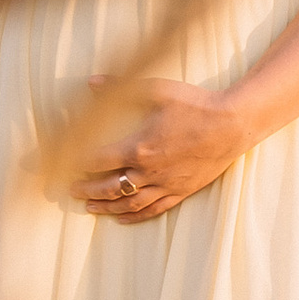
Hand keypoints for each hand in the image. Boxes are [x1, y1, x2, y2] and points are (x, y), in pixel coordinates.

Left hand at [74, 76, 244, 221]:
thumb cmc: (195, 104)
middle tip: (72, 191)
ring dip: (106, 206)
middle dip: (87, 190)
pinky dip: (134, 215)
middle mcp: (149, 171)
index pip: (98, 161)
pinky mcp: (181, 191)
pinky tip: (121, 217)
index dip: (78, 164)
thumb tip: (91, 82)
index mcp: (138, 147)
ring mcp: (165, 184)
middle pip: (109, 187)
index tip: (66, 165)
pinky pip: (153, 209)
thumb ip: (121, 87)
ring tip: (90, 208)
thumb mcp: (157, 89)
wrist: (232, 124)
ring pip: (128, 202)